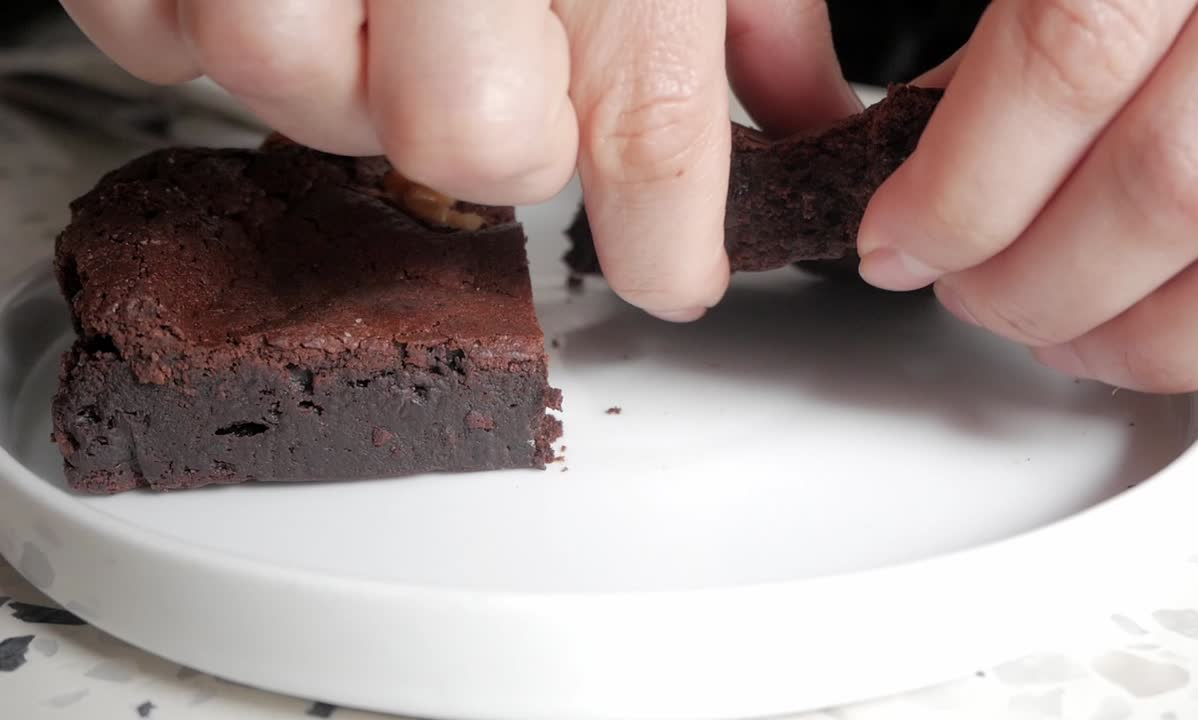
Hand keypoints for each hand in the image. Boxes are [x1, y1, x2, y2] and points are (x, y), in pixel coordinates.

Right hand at [60, 0, 857, 322]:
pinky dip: (205, 20)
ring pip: (298, 93)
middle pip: (470, 143)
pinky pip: (158, 40)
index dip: (670, 238)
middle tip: (492, 49)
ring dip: (344, 71)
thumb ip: (752, 2)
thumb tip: (801, 107)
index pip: (649, 123)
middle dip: (496, 128)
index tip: (675, 270)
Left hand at [857, 0, 1197, 392]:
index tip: (897, 242)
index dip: (961, 187)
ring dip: (1133, 331)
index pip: (1070, 56)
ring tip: (1049, 326)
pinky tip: (1149, 324)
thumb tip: (926, 159)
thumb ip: (1014, 27)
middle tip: (961, 291)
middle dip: (1029, 280)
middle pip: (1172, 177)